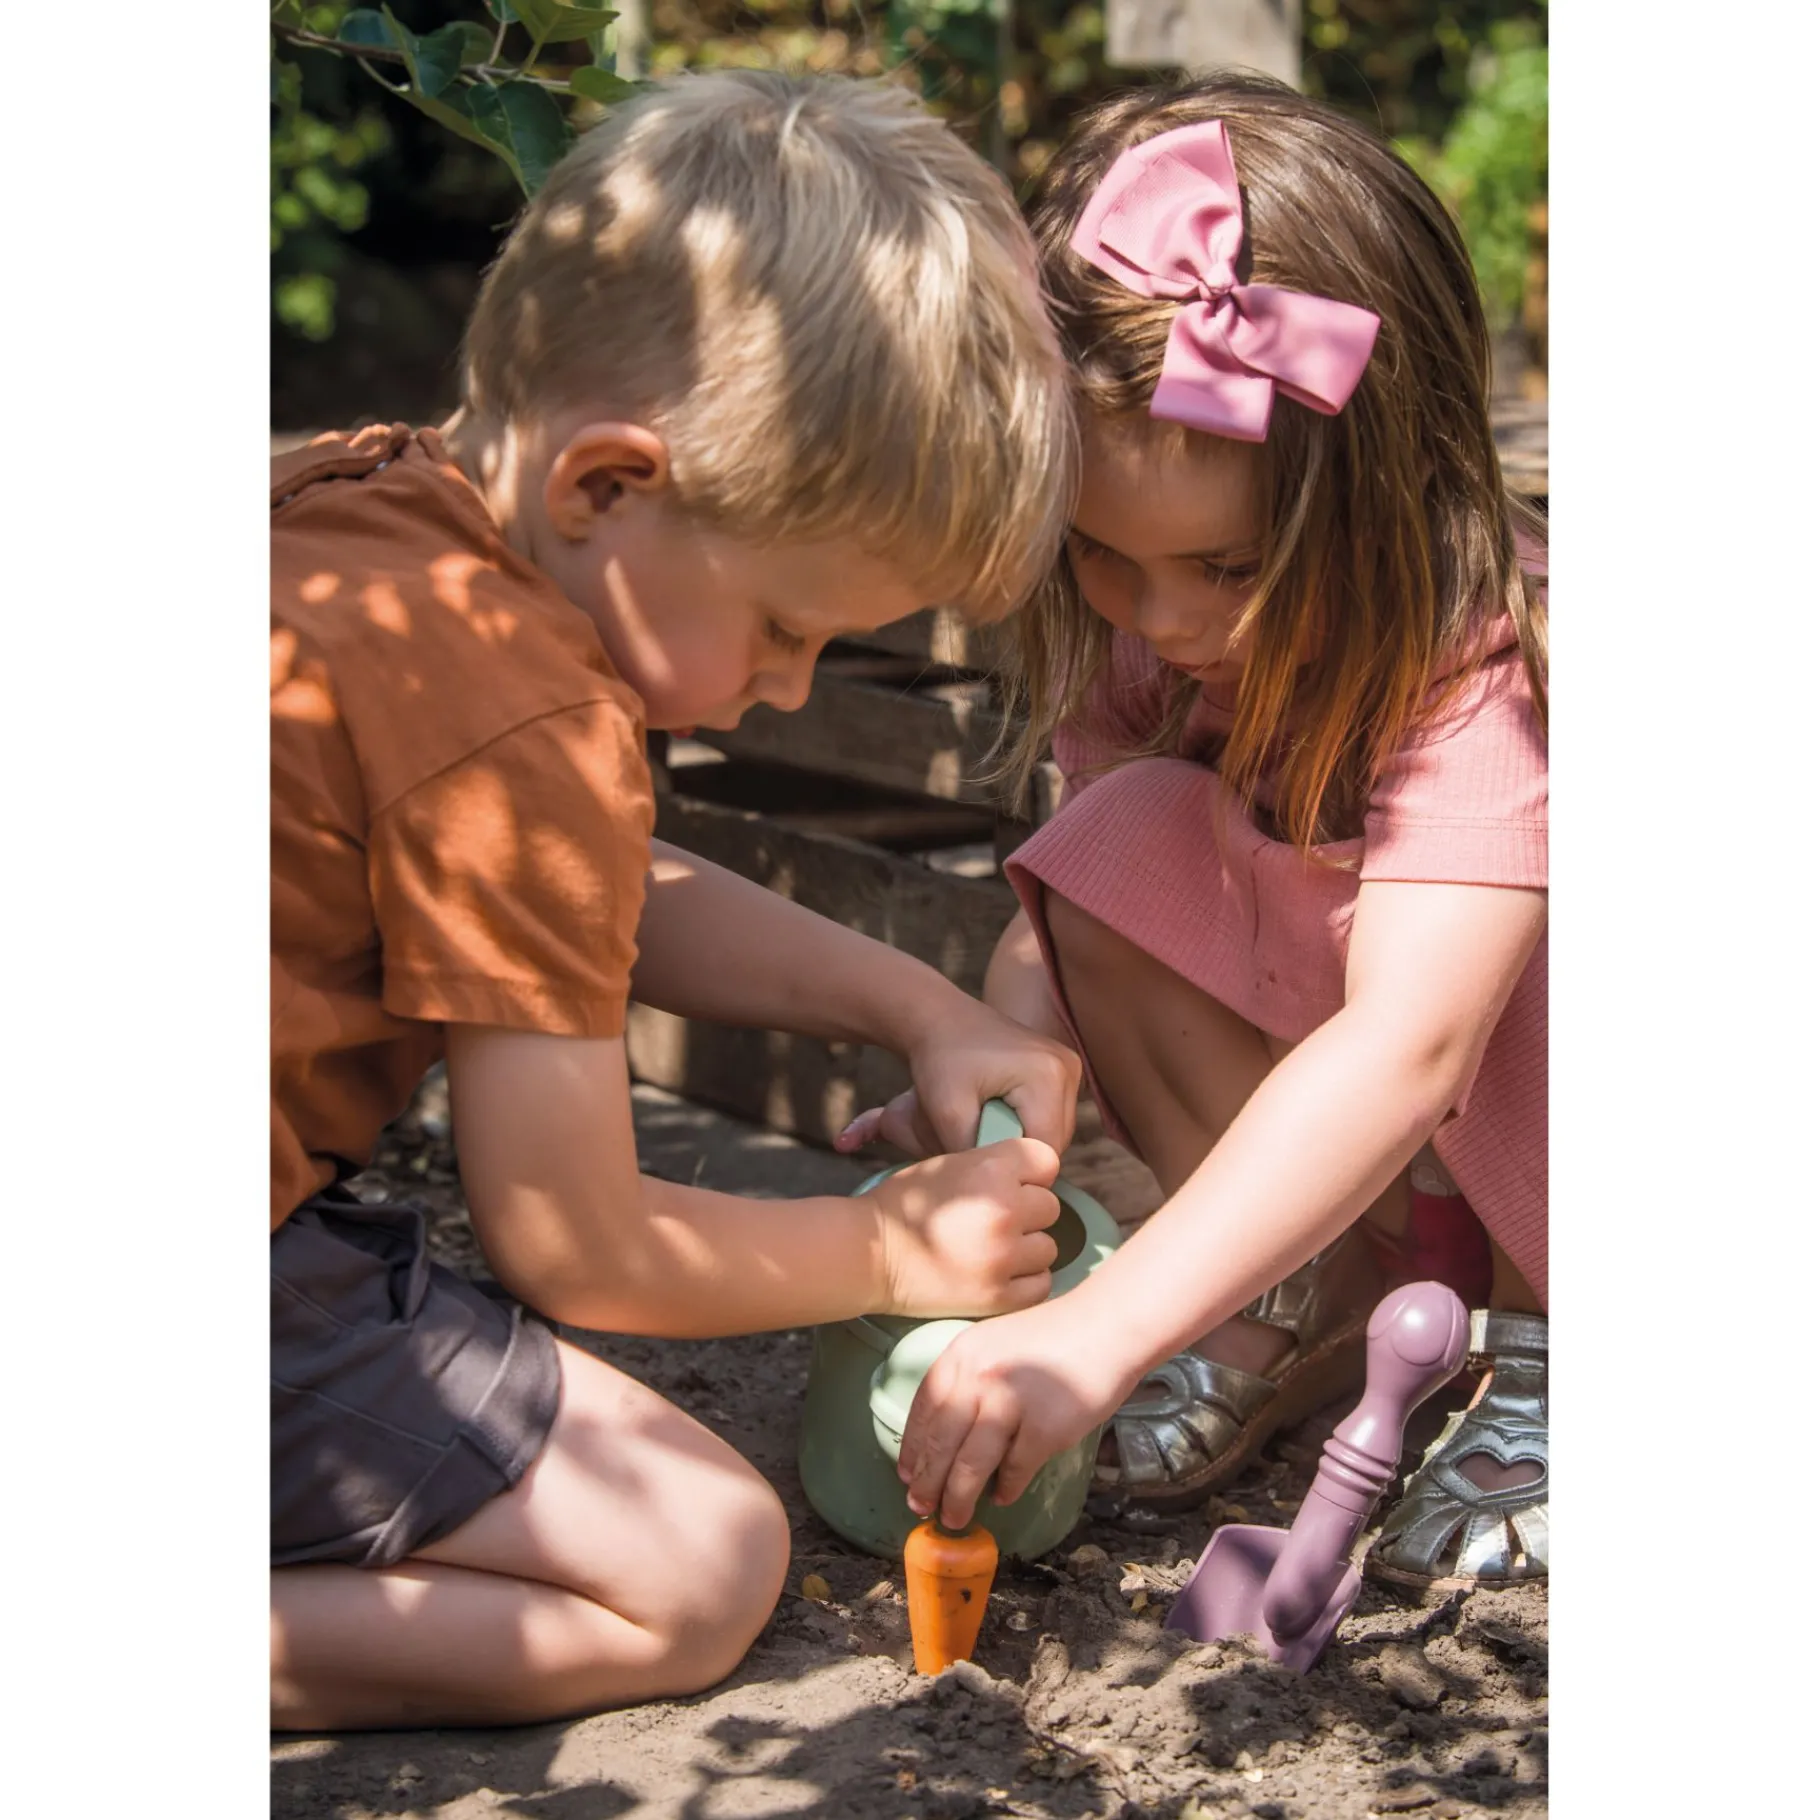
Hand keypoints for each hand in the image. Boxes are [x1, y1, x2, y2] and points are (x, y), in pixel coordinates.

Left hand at [835, 997, 1080, 1158]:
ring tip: (988, 1126)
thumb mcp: (946, 1110)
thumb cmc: (940, 1059)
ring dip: (1024, 1138)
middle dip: (1019, 1151)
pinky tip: (999, 1114)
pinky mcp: (1062, 1067)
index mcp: (1047, 1076)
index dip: (1015, 1164)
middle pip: (1056, 1140)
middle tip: (982, 1146)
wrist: (941, 1018)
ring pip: (1056, 1130)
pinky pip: (1053, 1113)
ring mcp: (1069, 1065)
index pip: (1045, 1147)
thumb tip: (990, 1185)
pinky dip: (1028, 1122)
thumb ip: (971, 1151)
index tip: (983, 1164)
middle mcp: (1068, 1067)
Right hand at [866, 1138, 1062, 1317]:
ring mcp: (1003, 1255)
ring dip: (1026, 1249)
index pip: (1046, 1161)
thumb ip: (994, 1165)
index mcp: (991, 1169)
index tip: (1012, 1183)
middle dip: (1027, 1212)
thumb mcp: (948, 1163)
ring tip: (993, 1249)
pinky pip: (1040, 1283)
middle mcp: (1004, 1209)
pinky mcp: (999, 1295)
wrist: (869, 1254)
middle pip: (1050, 1206)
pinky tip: (997, 1272)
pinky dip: (1024, 1280)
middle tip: (994, 1220)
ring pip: (1048, 1247)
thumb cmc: (904, 1205)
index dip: (1030, 1173)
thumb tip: (1035, 1179)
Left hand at [895, 1294, 1135, 1529]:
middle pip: (941, 1443)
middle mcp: (978, 1378)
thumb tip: (947, 1435)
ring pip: (970, 1466)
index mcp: (961, 1354)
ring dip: (958, 1497)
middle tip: (921, 1507)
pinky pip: (1015, 1471)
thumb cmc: (1052, 1335)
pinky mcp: (1043, 1429)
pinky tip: (1002, 1496)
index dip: (912, 1449)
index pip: (923, 1410)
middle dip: (927, 1483)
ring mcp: (1010, 1404)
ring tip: (954, 1516)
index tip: (906, 1475)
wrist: (1107, 1324)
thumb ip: (968, 1379)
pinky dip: (1006, 1489)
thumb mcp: (995, 1343)